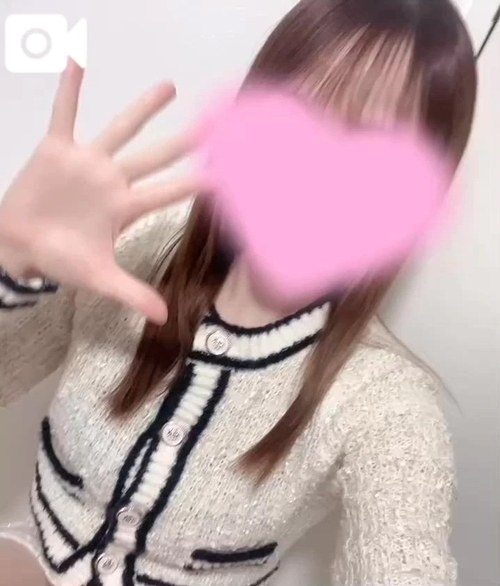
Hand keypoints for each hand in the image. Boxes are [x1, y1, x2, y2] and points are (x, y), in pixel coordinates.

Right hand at [0, 59, 199, 324]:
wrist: (21, 247)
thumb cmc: (61, 260)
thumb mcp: (99, 278)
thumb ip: (132, 293)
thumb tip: (164, 318)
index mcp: (126, 207)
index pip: (170, 192)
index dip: (199, 182)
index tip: (229, 171)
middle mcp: (113, 180)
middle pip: (156, 156)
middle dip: (185, 142)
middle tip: (216, 123)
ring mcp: (87, 163)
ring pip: (120, 129)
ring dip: (143, 109)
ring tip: (170, 87)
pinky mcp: (56, 150)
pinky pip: (63, 114)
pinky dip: (69, 90)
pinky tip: (77, 61)